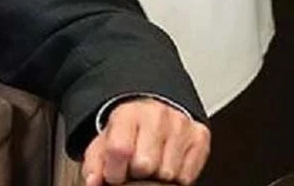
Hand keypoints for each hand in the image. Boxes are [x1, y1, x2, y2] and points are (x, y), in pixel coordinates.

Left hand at [81, 98, 209, 184]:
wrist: (153, 113)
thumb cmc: (128, 132)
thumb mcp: (104, 143)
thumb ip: (95, 164)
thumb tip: (94, 182)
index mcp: (128, 113)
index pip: (119, 149)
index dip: (114, 172)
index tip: (114, 175)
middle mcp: (156, 115)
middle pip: (145, 165)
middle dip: (137, 173)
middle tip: (135, 167)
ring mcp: (181, 124)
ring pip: (168, 173)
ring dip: (157, 176)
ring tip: (152, 164)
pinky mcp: (200, 136)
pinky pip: (187, 175)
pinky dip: (176, 177)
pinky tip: (167, 163)